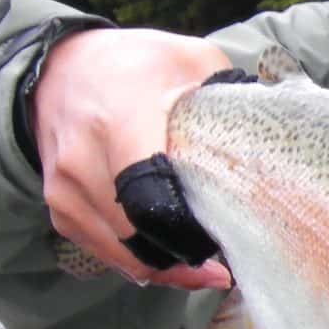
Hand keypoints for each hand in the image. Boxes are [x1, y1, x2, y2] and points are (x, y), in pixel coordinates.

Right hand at [32, 27, 234, 290]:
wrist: (61, 68)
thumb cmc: (134, 64)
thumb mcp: (188, 60)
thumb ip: (226, 95)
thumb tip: (268, 133)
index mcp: (119, 123)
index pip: (151, 201)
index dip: (191, 232)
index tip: (225, 239)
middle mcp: (84, 163)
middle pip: (141, 238)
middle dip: (188, 257)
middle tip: (227, 261)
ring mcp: (66, 192)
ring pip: (124, 255)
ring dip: (168, 267)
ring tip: (207, 266)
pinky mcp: (61, 211)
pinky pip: (106, 253)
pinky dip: (141, 261)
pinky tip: (172, 257)